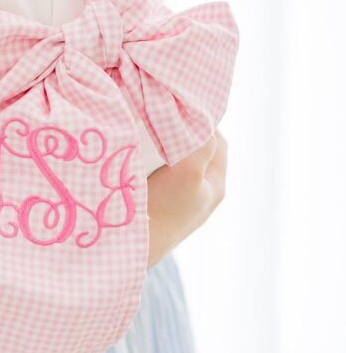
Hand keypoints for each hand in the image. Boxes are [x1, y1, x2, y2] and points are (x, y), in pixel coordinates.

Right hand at [146, 130, 227, 268]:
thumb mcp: (190, 171)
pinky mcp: (158, 202)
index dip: (202, 122)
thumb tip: (201, 122)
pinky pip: (159, 171)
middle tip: (163, 117)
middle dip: (182, 133)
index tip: (181, 108)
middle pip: (197, 149)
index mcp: (216, 185)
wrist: (135, 244)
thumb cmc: (167, 209)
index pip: (217, 141)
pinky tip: (139, 154)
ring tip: (150, 132)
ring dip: (165, 146)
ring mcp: (178, 199)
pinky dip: (152, 159)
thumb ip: (202, 144)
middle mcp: (200, 192)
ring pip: (176, 160)